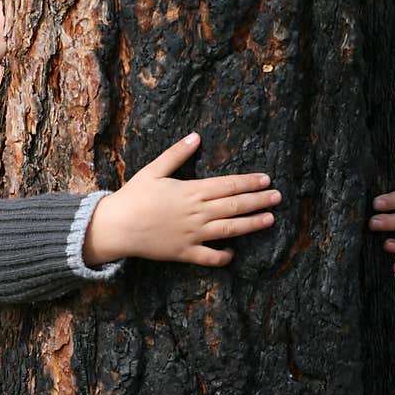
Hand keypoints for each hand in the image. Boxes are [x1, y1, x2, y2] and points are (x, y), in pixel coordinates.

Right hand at [83, 132, 280, 266]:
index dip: (249, 182)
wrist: (116, 227)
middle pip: (234, 206)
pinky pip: (210, 257)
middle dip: (258, 200)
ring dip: (252, 224)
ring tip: (270, 219)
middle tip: (278, 196)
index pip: (228, 185)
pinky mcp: (185, 253)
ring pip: (230, 230)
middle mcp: (196, 213)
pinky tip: (233, 252)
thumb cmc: (133, 196)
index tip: (266, 179)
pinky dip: (223, 256)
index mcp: (191, 191)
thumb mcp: (153, 170)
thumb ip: (176, 154)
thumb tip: (196, 137)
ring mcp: (193, 234)